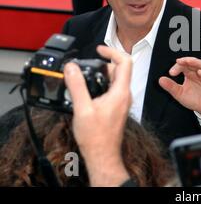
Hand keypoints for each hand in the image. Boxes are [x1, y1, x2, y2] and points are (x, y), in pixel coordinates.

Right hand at [64, 45, 132, 186]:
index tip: (99, 49)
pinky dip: (103, 83)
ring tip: (86, 76)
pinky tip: (90, 89)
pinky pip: (114, 88)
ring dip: (103, 73)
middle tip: (89, 63)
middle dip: (105, 62)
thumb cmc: (96, 137)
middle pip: (120, 69)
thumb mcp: (82, 108)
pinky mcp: (118, 107)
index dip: (112, 51)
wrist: (102, 154)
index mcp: (120, 92)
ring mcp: (122, 101)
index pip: (125, 62)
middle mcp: (124, 95)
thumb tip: (71, 68)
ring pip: (117, 79)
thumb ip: (77, 86)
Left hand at [159, 57, 200, 119]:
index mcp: (190, 74)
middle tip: (179, 61)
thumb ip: (171, 87)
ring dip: (196, 63)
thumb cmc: (195, 100)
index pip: (184, 65)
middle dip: (187, 61)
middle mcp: (199, 73)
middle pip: (194, 62)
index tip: (171, 73)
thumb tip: (160, 79)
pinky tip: (200, 73)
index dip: (178, 66)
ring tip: (189, 62)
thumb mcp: (180, 94)